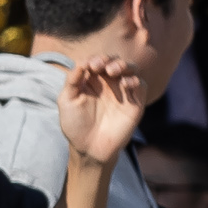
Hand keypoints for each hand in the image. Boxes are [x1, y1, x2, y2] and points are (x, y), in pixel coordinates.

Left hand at [56, 54, 147, 169]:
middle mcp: (108, 83)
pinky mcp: (135, 101)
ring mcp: (122, 91)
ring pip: (130, 68)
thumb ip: (72, 81)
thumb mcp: (67, 101)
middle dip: (108, 59)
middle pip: (114, 61)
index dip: (94, 59)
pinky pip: (140, 84)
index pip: (96, 60)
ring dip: (124, 65)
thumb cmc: (76, 125)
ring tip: (113, 71)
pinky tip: (125, 84)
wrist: (90, 148)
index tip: (90, 66)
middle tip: (101, 66)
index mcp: (91, 80)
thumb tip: (81, 61)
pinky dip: (134, 80)